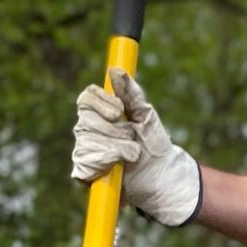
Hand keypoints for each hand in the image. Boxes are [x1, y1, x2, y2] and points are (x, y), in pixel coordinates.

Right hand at [72, 69, 200, 226]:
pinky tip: (117, 166)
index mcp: (100, 113)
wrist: (162, 176)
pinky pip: (84, 164)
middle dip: (115, 131)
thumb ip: (132, 93)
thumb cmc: (154, 143)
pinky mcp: (85, 172)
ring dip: (116, 148)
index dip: (101, 103)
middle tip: (133, 138)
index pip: (86, 99)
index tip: (120, 111)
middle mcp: (88, 130)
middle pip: (87, 121)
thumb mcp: (146, 116)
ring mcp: (85, 151)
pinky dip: (105, 163)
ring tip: (132, 154)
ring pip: (87, 142)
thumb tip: (116, 70)